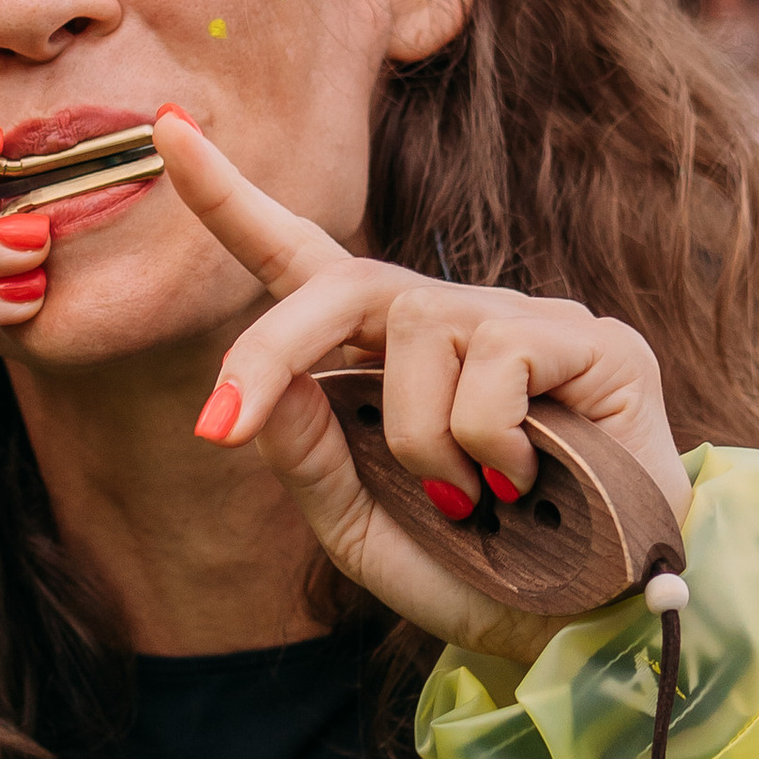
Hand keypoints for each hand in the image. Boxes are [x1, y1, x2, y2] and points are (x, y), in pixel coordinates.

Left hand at [152, 106, 687, 660]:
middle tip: (224, 426)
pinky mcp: (590, 338)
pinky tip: (529, 479)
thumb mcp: (366, 534)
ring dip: (422, 439)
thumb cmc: (483, 577)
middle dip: (269, 344)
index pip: (299, 260)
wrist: (591, 628)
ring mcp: (521, 321)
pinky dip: (490, 441)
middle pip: (342, 283)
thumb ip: (309, 465)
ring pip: (418, 332)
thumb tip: (259, 390)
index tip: (167, 130)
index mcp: (382, 360)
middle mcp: (448, 323)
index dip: (232, 198)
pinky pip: (497, 358)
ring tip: (475, 501)